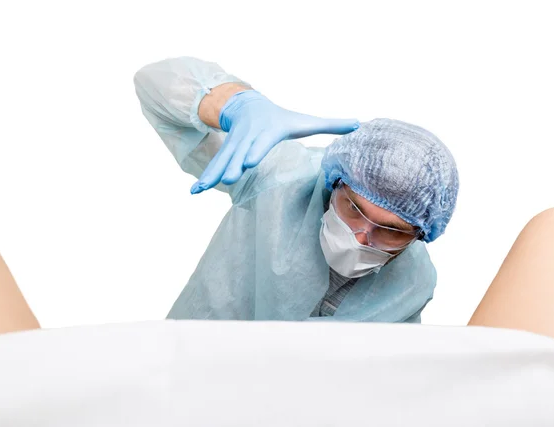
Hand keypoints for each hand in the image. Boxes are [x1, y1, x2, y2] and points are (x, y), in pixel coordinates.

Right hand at [190, 90, 358, 193]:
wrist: (247, 105)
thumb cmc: (280, 118)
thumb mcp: (304, 120)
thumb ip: (330, 124)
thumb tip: (359, 123)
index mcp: (267, 132)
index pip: (261, 142)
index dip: (255, 150)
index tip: (249, 160)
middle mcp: (248, 139)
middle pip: (238, 153)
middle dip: (231, 165)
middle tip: (226, 178)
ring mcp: (234, 146)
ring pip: (222, 161)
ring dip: (211, 175)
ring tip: (199, 190)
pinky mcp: (225, 153)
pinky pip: (213, 166)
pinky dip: (203, 179)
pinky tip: (193, 192)